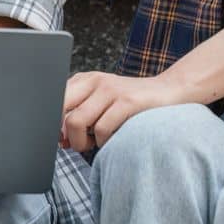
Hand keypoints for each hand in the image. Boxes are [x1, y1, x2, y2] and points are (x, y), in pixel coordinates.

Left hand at [60, 71, 189, 151]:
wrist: (170, 91)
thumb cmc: (132, 104)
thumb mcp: (103, 103)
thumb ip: (80, 115)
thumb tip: (60, 140)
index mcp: (85, 80)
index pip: (54, 101)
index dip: (53, 124)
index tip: (62, 139)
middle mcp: (95, 80)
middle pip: (61, 111)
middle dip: (65, 134)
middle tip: (78, 144)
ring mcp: (111, 89)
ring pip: (77, 121)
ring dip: (82, 142)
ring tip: (95, 143)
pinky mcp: (128, 101)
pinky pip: (102, 129)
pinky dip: (103, 143)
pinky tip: (112, 141)